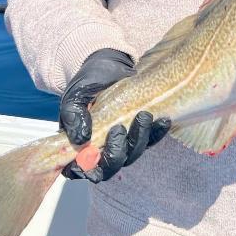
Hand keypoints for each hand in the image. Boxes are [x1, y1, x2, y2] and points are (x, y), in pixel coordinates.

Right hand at [59, 49, 170, 182]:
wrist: (110, 65)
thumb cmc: (89, 82)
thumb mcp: (76, 94)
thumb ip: (73, 115)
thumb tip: (81, 140)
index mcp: (78, 145)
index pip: (79, 170)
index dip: (85, 170)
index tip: (94, 151)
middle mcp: (101, 150)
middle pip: (109, 168)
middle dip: (116, 152)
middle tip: (119, 128)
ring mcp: (122, 143)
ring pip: (132, 156)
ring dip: (138, 139)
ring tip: (143, 116)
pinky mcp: (140, 133)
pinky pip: (151, 141)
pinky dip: (157, 133)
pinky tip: (162, 120)